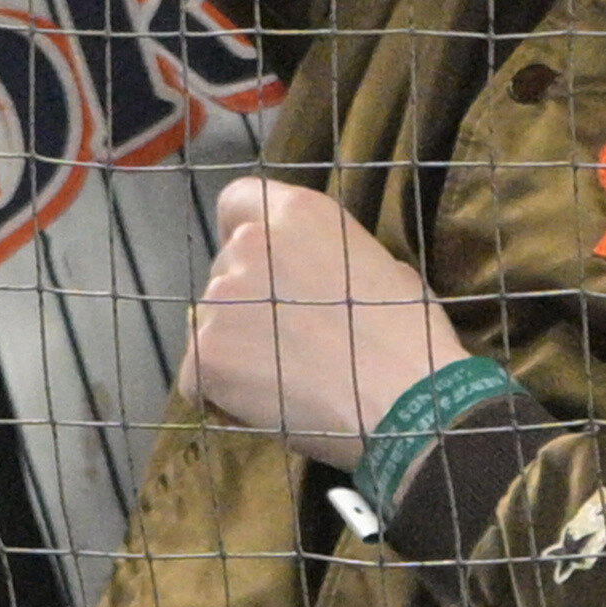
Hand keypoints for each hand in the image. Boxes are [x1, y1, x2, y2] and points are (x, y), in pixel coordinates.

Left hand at [185, 177, 466, 465]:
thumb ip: (329, 256)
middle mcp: (250, 245)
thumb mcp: (380, 265)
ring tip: (283, 379)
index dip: (245, 232)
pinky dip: (223, 393)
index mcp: (298, 214)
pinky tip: (266, 405)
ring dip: (235, 347)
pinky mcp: (205, 355)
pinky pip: (198, 375)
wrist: (402, 401)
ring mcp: (220, 301)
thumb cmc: (407, 335)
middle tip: (289, 338)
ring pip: (210, 324)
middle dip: (248, 299)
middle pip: (225, 268)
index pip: (237, 200)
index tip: (264, 266)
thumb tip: (315, 274)